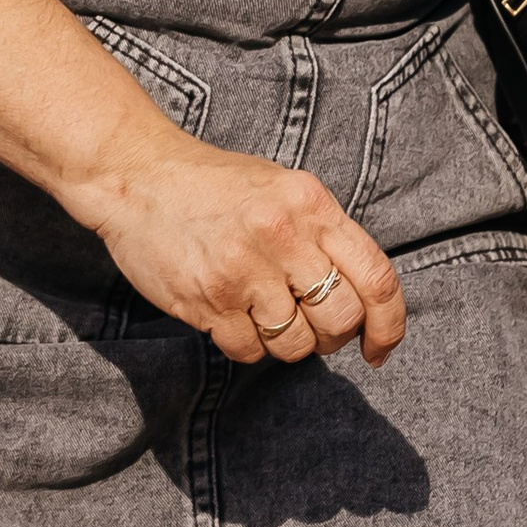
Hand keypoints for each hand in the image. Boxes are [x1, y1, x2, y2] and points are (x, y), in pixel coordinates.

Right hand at [76, 128, 405, 366]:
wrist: (138, 175)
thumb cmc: (214, 185)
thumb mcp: (283, 188)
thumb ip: (322, 232)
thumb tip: (359, 295)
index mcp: (311, 203)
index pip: (376, 277)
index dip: (388, 324)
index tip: (379, 347)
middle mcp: (284, 235)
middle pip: (341, 318)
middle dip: (333, 337)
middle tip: (313, 329)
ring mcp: (244, 269)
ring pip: (296, 343)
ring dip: (287, 343)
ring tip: (265, 316)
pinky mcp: (208, 299)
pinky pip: (249, 351)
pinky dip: (247, 345)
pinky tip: (232, 317)